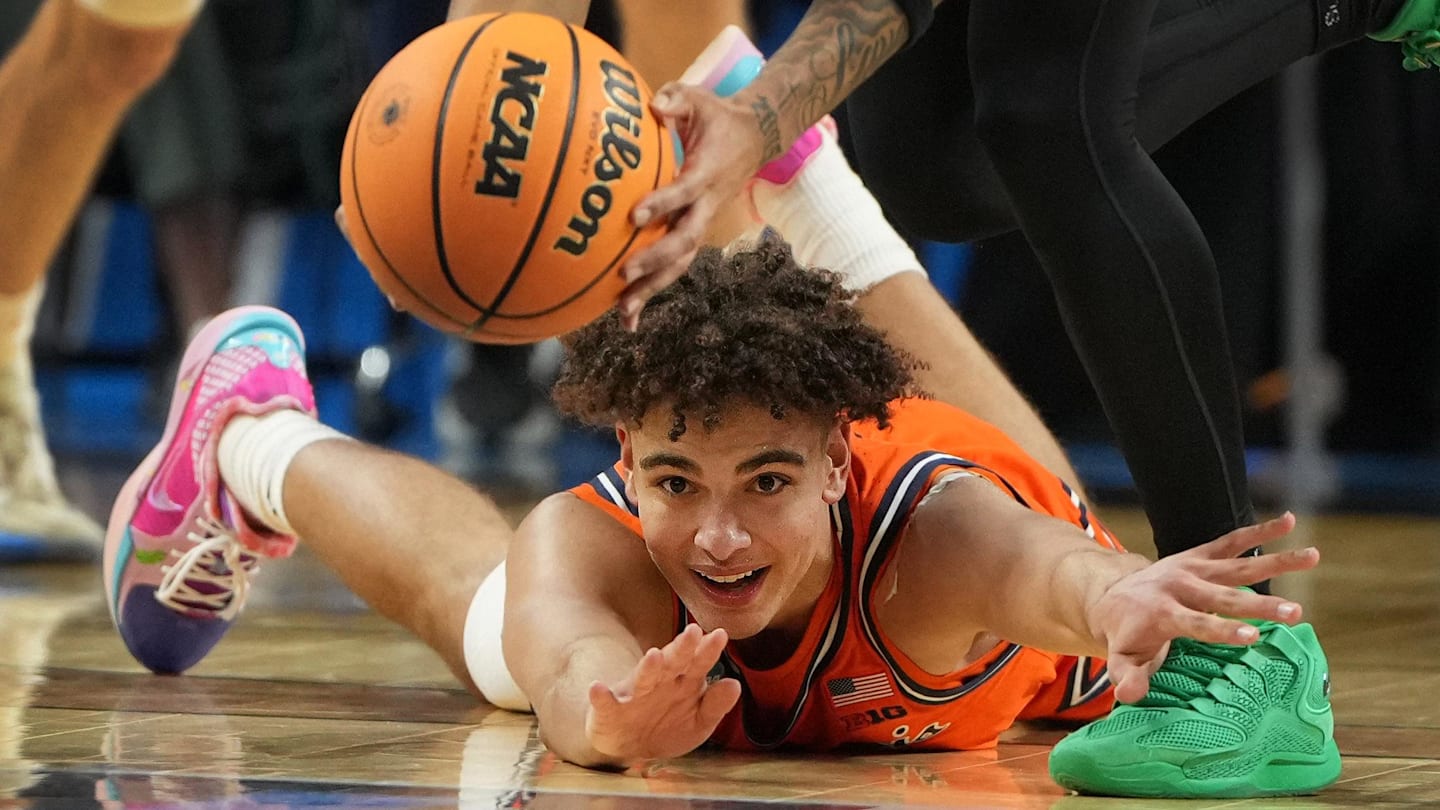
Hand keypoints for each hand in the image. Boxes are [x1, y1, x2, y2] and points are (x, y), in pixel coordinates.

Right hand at [585, 623, 741, 762]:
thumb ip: (716, 704)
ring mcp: (633, 694)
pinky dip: (600, 696)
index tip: (720, 635)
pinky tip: (597, 689)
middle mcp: (659, 682)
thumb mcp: (699, 722)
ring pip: (642, 677)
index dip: (708, 650)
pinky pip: (604, 702)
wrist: (630, 748)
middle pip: (673, 662)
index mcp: (684, 682)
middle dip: (682, 648)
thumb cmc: (668, 727)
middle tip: (694, 632)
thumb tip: (735, 684)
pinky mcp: (609, 709)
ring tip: (654, 656)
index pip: (699, 662)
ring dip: (647, 668)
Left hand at [617, 83, 769, 328]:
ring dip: (653, 288)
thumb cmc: (718, 117)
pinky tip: (627, 315)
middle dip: (655, 260)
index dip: (662, 204)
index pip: (684, 192)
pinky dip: (653, 290)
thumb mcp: (699, 99)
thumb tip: (654, 105)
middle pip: (684, 241)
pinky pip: (675, 265)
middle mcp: (706, 206)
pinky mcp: (694, 233)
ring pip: (680, 262)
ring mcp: (702, 223)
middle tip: (625, 274)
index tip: (635, 216)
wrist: (755, 139)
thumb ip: (676, 98)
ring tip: (625, 314)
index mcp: (706, 174)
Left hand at [1089, 512, 1318, 702]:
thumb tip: (1130, 696)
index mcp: (1162, 614)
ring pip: (1238, 566)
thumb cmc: (1126, 636)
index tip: (1252, 637)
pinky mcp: (1200, 555)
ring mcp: (1191, 568)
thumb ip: (1126, 677)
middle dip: (1259, 605)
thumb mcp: (1121, 660)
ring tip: (1312, 557)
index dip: (1222, 630)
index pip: (1195, 624)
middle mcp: (1179, 587)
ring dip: (1276, 563)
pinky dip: (1260, 532)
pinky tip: (1290, 521)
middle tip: (1295, 612)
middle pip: (1224, 597)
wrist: (1113, 596)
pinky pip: (1233, 542)